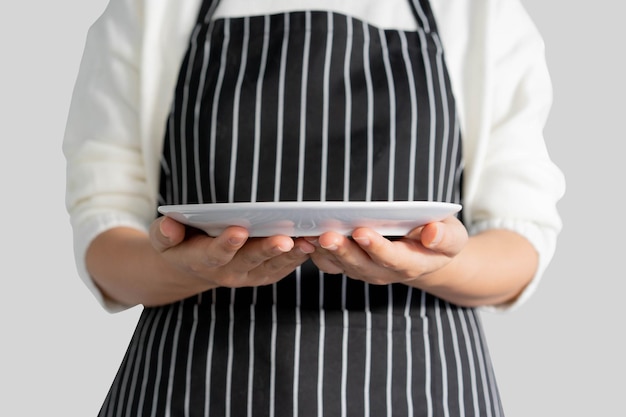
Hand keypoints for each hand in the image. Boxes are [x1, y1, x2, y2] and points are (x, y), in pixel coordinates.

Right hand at [150, 216, 314, 288]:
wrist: (193, 265)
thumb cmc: (179, 242)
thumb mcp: (164, 238)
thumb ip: (165, 233)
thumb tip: (168, 225)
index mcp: (200, 260)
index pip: (213, 254)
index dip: (225, 244)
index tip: (238, 230)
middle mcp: (227, 273)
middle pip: (249, 261)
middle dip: (267, 249)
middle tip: (283, 238)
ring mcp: (248, 276)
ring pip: (272, 267)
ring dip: (291, 255)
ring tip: (308, 240)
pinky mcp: (265, 275)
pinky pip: (284, 268)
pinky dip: (299, 257)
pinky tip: (314, 242)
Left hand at [306, 216, 467, 285]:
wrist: (424, 252)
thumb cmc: (438, 238)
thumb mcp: (453, 235)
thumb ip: (445, 237)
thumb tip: (432, 234)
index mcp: (412, 264)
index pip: (393, 259)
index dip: (377, 247)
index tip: (362, 232)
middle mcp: (385, 272)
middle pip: (361, 265)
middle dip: (343, 250)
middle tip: (327, 234)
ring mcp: (364, 271)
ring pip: (340, 265)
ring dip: (324, 251)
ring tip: (310, 233)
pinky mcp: (348, 265)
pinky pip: (328, 263)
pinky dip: (315, 251)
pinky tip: (304, 236)